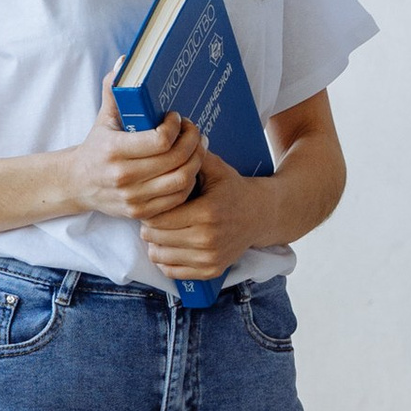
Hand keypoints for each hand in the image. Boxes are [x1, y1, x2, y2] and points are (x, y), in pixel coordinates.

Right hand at [65, 80, 203, 221]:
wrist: (78, 183)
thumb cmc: (96, 147)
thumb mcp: (103, 118)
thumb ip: (114, 89)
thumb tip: (125, 61)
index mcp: (113, 150)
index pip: (159, 140)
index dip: (176, 127)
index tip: (176, 117)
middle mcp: (123, 176)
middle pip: (175, 160)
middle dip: (192, 141)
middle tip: (195, 130)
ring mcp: (133, 197)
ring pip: (181, 180)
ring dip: (196, 161)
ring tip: (197, 147)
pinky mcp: (140, 212)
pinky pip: (177, 198)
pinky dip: (189, 182)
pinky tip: (189, 167)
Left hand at [139, 153, 276, 281]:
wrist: (261, 215)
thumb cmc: (234, 189)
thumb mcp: (217, 169)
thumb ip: (193, 156)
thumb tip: (170, 139)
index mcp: (206, 212)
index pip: (158, 219)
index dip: (149, 210)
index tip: (153, 203)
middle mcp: (208, 239)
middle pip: (156, 238)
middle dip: (149, 226)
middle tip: (155, 216)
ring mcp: (210, 257)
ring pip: (160, 257)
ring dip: (155, 244)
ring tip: (162, 231)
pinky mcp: (211, 270)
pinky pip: (173, 272)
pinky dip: (166, 260)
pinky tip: (171, 246)